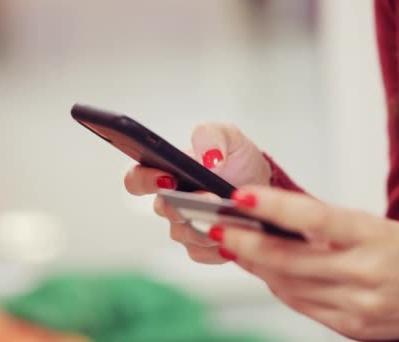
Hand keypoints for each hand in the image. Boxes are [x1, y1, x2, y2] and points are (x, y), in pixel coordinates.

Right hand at [124, 123, 271, 263]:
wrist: (262, 186)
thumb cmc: (237, 160)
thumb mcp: (229, 137)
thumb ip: (212, 135)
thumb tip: (207, 158)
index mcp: (166, 171)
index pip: (136, 179)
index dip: (144, 180)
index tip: (167, 177)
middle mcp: (169, 201)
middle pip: (162, 209)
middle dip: (183, 204)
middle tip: (209, 197)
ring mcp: (183, 226)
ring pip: (182, 233)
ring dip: (203, 226)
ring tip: (226, 216)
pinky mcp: (201, 247)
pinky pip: (201, 252)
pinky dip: (217, 245)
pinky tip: (234, 234)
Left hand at [212, 185, 398, 339]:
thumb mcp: (374, 224)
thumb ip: (324, 225)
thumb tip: (271, 218)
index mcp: (373, 236)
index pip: (315, 218)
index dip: (274, 207)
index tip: (240, 197)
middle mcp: (365, 273)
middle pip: (289, 259)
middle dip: (245, 242)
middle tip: (217, 226)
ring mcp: (357, 305)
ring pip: (288, 284)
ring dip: (255, 264)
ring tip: (234, 245)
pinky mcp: (351, 326)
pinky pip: (301, 305)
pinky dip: (278, 286)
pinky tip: (265, 271)